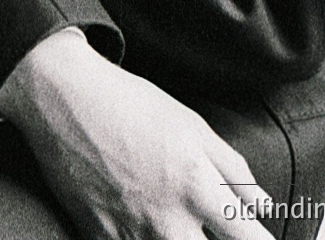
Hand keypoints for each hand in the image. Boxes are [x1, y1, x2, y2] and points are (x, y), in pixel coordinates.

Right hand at [0, 30, 273, 239]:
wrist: (63, 98)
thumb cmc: (129, 104)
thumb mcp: (191, 124)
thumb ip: (233, 169)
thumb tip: (261, 206)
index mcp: (196, 186)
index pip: (247, 238)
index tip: (261, 238)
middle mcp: (167, 219)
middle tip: (206, 225)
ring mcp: (132, 234)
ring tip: (173, 223)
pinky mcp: (100, 239)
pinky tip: (144, 226)